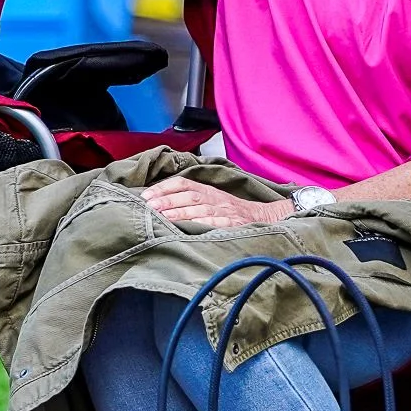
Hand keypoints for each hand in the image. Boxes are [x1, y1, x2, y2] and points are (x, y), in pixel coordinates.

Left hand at [138, 175, 287, 226]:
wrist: (264, 218)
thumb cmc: (232, 211)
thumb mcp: (213, 200)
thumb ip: (191, 199)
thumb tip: (159, 204)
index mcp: (208, 190)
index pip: (183, 183)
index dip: (164, 188)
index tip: (146, 196)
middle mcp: (215, 198)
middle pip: (188, 195)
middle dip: (167, 199)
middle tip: (148, 206)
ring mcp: (224, 211)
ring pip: (199, 208)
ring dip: (178, 212)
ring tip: (161, 217)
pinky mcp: (232, 225)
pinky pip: (214, 223)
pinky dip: (199, 224)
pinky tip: (186, 227)